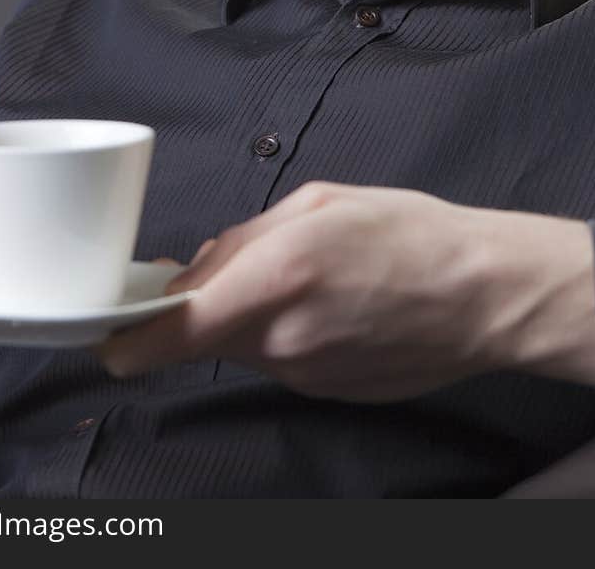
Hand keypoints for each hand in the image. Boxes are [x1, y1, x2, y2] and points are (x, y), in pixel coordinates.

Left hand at [96, 181, 594, 400]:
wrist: (484, 295)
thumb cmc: (412, 235)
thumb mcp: (320, 202)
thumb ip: (246, 236)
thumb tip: (201, 267)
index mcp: (274, 279)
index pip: (169, 334)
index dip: (127, 338)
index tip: (110, 331)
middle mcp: (281, 340)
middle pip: (203, 335)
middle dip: (206, 303)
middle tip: (245, 264)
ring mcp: (304, 375)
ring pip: (243, 347)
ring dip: (252, 316)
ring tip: (309, 278)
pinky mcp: (326, 392)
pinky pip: (281, 362)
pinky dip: (288, 334)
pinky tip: (335, 306)